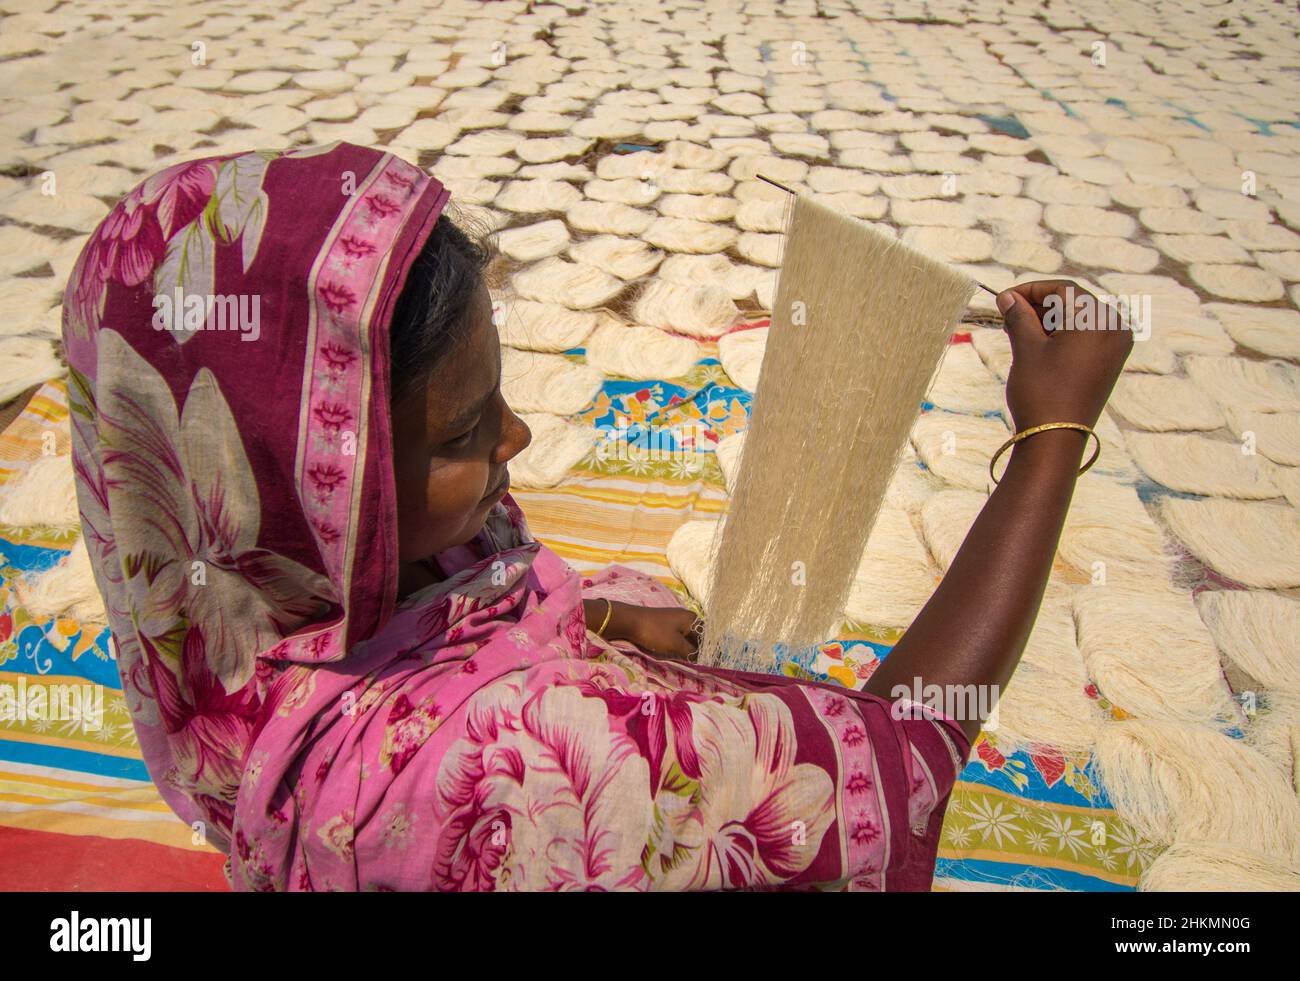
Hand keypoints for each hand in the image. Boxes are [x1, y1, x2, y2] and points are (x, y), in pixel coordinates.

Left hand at [619, 606, 702, 660]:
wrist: (630, 621)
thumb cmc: (655, 632)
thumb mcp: (676, 644)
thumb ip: (691, 652)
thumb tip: (702, 659)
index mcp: (692, 619)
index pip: (708, 636)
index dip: (710, 650)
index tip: (713, 663)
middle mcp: (686, 618)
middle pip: (698, 637)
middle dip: (700, 651)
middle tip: (702, 666)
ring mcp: (675, 621)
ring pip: (688, 638)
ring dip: (690, 650)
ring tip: (693, 663)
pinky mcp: (665, 626)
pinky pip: (679, 638)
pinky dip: (681, 647)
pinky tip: (681, 656)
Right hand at [997, 280, 1132, 432]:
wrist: (1056, 438)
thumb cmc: (1041, 391)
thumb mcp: (1027, 348)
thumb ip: (1019, 316)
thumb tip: (1007, 298)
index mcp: (1097, 320)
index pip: (1063, 289)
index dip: (1030, 290)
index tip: (1004, 298)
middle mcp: (1114, 328)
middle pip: (1073, 302)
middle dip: (1039, 305)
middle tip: (1008, 314)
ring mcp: (1116, 345)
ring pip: (1079, 318)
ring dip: (1049, 319)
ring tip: (1018, 330)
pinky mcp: (1111, 361)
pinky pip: (1086, 335)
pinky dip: (1063, 334)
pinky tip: (1038, 342)